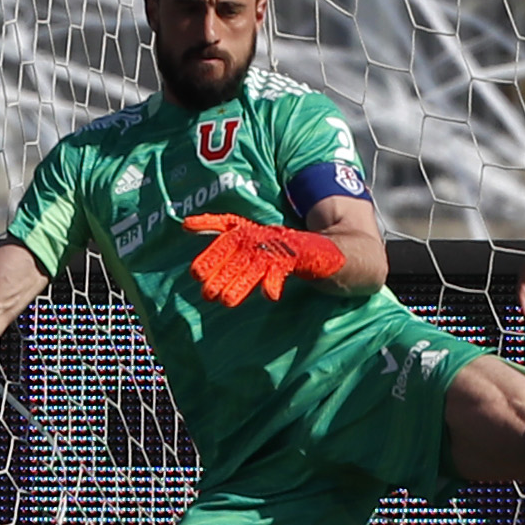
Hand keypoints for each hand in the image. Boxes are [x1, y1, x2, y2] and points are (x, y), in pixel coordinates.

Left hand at [180, 213, 346, 305]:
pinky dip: (273, 283)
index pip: (228, 225)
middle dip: (216, 264)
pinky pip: (281, 271)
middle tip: (202, 287)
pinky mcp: (299, 256)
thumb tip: (212, 266)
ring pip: (253, 264)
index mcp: (257, 233)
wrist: (337, 253)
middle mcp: (265, 236)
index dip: (208, 223)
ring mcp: (281, 245)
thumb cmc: (296, 256)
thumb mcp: (266, 255)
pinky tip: (268, 297)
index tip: (187, 226)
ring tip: (224, 301)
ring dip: (238, 283)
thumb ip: (242, 259)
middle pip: (235, 247)